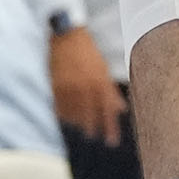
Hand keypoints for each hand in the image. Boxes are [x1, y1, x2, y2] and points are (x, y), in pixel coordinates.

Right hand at [50, 24, 125, 144]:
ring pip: (75, 115)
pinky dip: (65, 115)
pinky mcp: (56, 87)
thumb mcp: (104, 69)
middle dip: (94, 129)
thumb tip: (122, 108)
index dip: (111, 128)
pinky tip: (68, 118)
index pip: (108, 111)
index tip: (112, 141)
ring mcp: (69, 88)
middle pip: (90, 117)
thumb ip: (112, 91)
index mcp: (100, 82)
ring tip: (81, 127)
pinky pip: (61, 109)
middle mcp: (85, 88)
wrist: (66, 37)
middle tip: (94, 136)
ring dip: (79, 123)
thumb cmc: (88, 52)